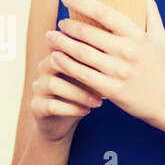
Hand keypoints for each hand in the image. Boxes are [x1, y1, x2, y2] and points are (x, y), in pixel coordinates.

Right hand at [29, 26, 103, 143]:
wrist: (61, 120)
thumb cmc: (81, 92)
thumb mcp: (92, 74)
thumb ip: (101, 59)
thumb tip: (127, 45)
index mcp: (58, 54)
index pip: (68, 44)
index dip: (87, 50)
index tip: (110, 59)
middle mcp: (44, 68)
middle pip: (57, 60)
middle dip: (82, 70)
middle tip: (105, 80)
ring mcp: (38, 87)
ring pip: (54, 84)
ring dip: (79, 93)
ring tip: (98, 102)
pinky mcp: (37, 106)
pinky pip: (51, 105)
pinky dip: (70, 108)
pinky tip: (86, 111)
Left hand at [48, 0, 164, 130]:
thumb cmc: (163, 67)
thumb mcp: (160, 37)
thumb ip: (150, 12)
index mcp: (137, 35)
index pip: (104, 13)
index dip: (82, 3)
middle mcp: (126, 51)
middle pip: (88, 33)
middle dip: (68, 25)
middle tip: (59, 22)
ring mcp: (118, 71)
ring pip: (81, 53)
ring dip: (62, 43)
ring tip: (50, 36)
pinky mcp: (112, 90)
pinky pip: (83, 75)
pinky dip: (66, 65)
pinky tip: (55, 57)